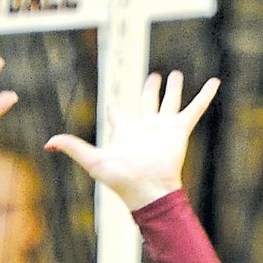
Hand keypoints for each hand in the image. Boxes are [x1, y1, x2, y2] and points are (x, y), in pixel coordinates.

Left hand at [45, 70, 219, 211]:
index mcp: (125, 131)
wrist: (148, 189)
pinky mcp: (179, 129)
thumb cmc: (121, 178)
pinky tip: (215, 82)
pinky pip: (195, 108)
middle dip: (149, 89)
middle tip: (153, 76)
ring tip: (176, 74)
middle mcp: (144, 127)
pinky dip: (205, 95)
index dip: (115, 107)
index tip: (114, 102)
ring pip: (169, 101)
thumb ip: (72, 148)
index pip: (118, 113)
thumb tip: (47, 143)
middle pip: (146, 102)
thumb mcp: (93, 161)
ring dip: (173, 88)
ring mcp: (163, 127)